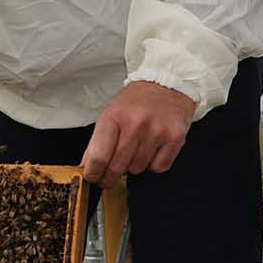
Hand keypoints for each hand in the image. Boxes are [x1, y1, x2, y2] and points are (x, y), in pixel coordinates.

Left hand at [80, 81, 195, 186]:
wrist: (167, 84)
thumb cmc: (137, 100)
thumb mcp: (111, 114)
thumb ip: (97, 141)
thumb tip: (87, 166)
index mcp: (114, 116)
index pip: (99, 156)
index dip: (93, 173)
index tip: (92, 178)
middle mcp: (136, 123)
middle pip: (117, 167)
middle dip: (110, 176)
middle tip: (108, 177)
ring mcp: (156, 131)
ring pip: (137, 169)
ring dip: (133, 166)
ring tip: (136, 149)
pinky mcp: (175, 138)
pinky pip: (158, 168)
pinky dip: (153, 164)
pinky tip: (152, 149)